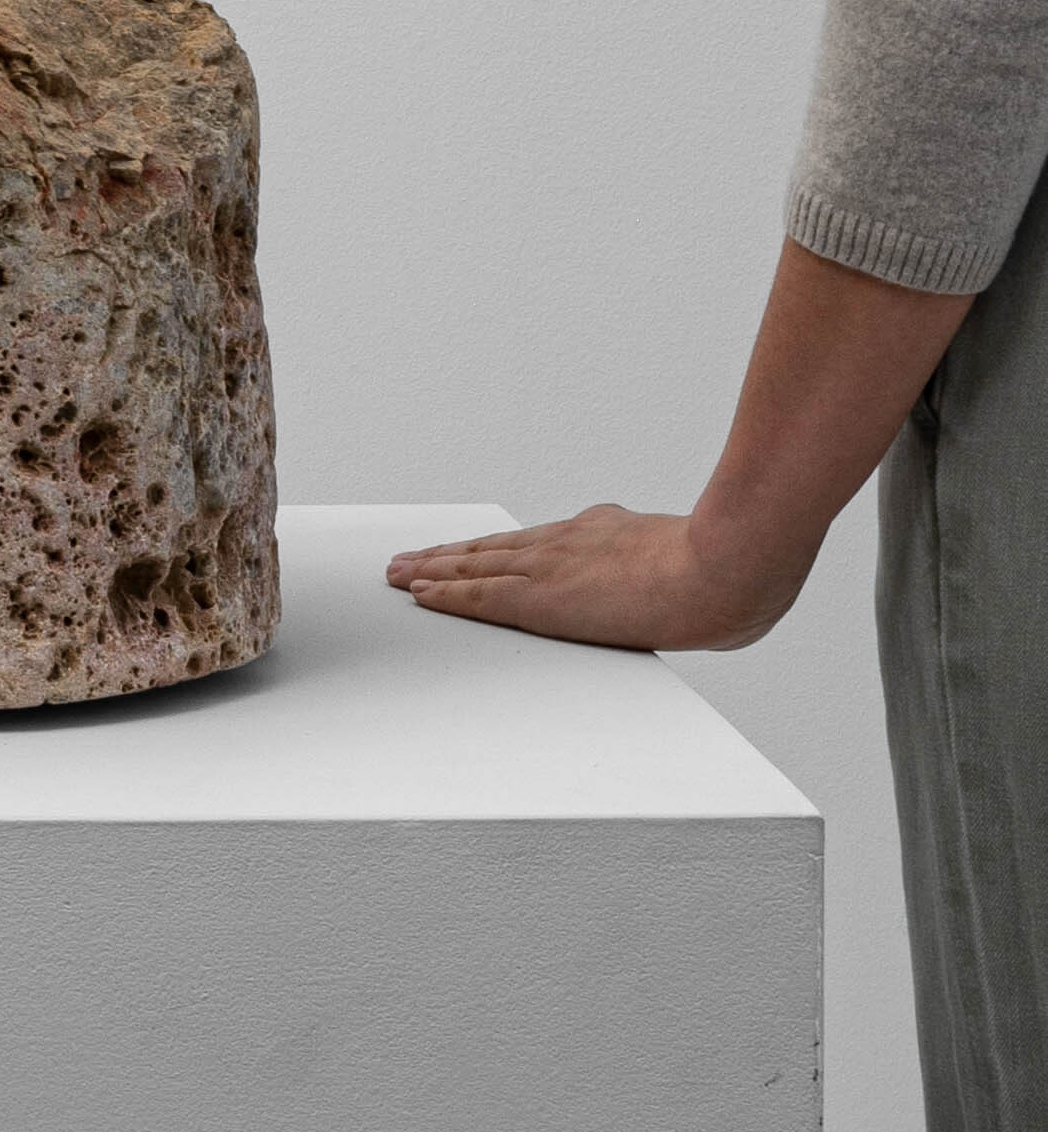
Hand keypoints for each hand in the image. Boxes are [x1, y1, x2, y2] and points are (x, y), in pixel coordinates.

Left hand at [386, 506, 793, 653]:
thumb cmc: (732, 572)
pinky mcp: (542, 599)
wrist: (727, 567)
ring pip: (475, 568)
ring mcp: (552, 568)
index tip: (476, 552)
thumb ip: (684, 569)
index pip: (538, 543)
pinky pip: (480, 597)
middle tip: (411, 559)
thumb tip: (708, 594)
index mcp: (605, 532)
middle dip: (450, 556)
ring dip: (432, 572)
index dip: (500, 549)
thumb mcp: (698, 561)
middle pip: (494, 550)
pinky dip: (445, 595)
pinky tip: (419, 594)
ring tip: (399, 573)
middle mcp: (568, 543)